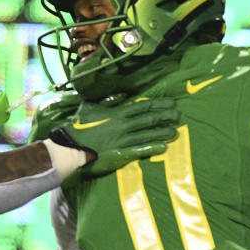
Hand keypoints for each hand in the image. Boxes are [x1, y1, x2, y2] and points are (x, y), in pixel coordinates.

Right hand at [49, 98, 179, 176]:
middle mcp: (124, 125)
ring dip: (163, 132)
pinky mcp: (121, 154)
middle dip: (166, 117)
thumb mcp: (89, 107)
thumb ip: (105, 101)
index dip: (159, 105)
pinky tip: (164, 147)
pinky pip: (141, 150)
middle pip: (149, 119)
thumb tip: (118, 96)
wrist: (70, 147)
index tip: (172, 103)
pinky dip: (153, 148)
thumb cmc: (77, 127)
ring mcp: (123, 140)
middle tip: (179, 116)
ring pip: (148, 134)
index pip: (143, 107)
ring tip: (176, 132)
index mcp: (117, 113)